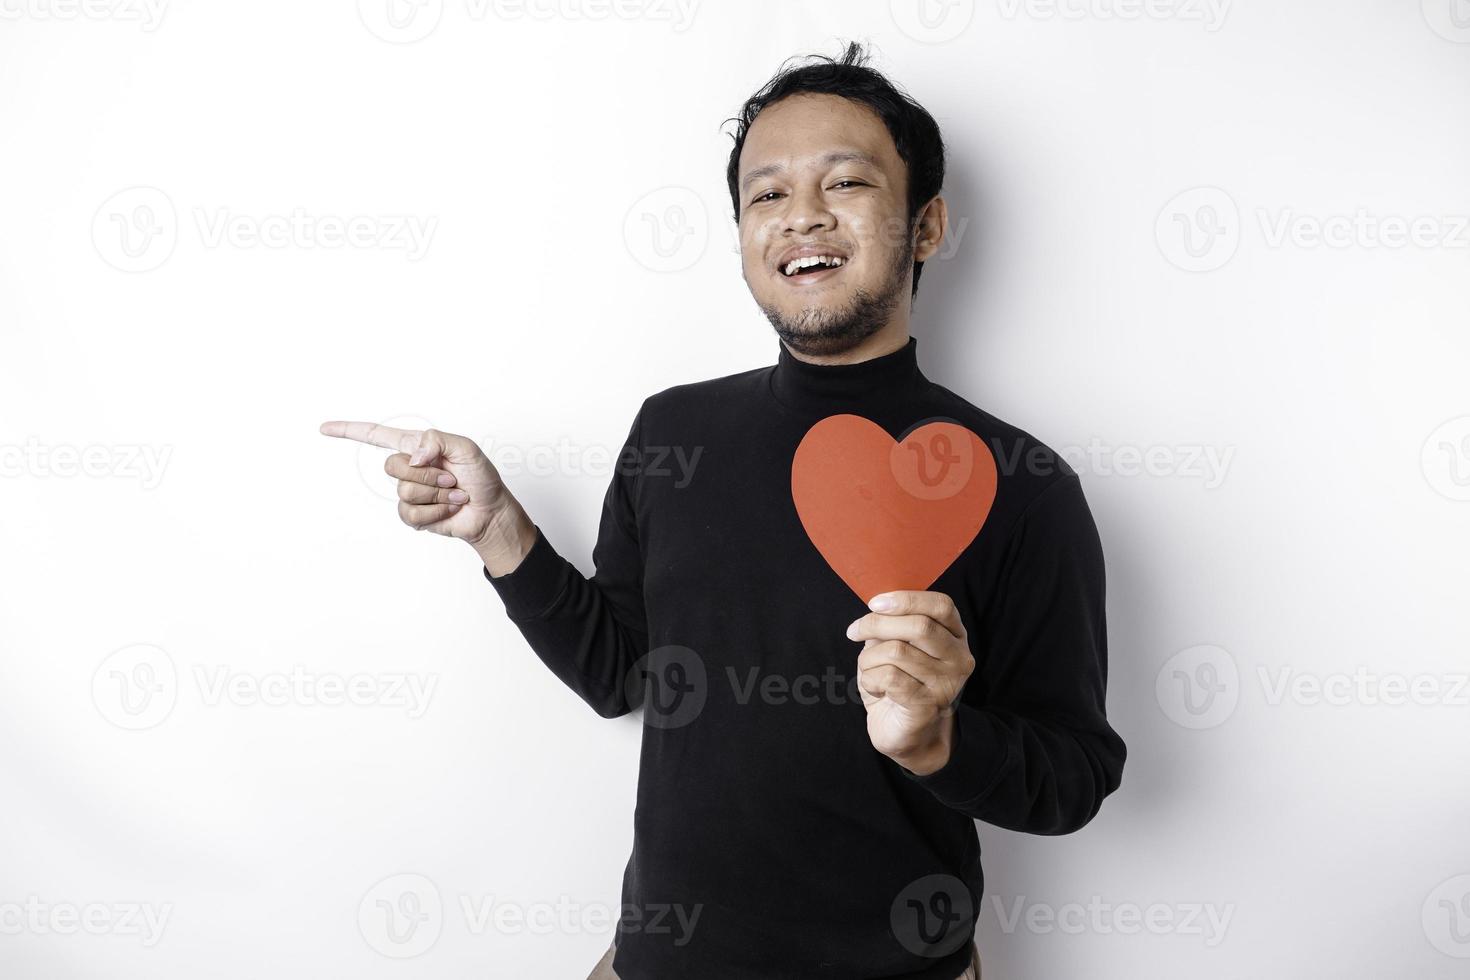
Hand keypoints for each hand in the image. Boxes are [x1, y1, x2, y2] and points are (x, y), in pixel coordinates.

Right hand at [318, 420, 509, 547]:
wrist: (490, 511)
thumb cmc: (481, 478)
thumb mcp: (466, 448)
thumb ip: (436, 441)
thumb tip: (411, 457)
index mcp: (417, 446)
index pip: (376, 436)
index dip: (349, 431)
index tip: (324, 428)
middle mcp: (410, 467)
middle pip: (391, 467)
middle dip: (426, 475)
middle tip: (451, 478)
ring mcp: (410, 491)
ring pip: (404, 491)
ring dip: (437, 494)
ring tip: (454, 493)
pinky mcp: (414, 514)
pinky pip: (412, 512)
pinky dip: (436, 511)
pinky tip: (449, 508)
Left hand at [846, 590, 974, 775]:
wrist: (907, 735)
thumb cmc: (898, 685)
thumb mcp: (896, 646)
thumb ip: (892, 625)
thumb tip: (876, 607)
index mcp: (955, 637)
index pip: (941, 606)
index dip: (907, 599)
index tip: (874, 603)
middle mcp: (958, 659)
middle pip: (919, 626)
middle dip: (877, 624)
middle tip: (854, 631)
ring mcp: (946, 683)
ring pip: (897, 651)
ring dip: (869, 657)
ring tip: (868, 670)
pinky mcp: (928, 704)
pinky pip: (889, 677)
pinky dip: (870, 679)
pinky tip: (874, 688)